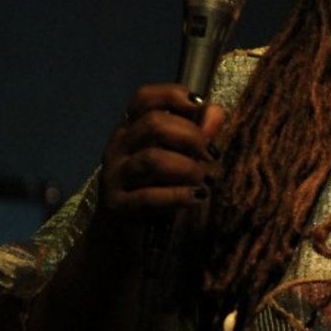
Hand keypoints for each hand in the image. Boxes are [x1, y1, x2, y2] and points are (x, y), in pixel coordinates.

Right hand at [97, 84, 224, 229]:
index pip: (144, 98)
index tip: (200, 104)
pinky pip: (149, 196)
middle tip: (211, 155)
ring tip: (203, 179)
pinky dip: (179, 195)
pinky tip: (196, 197)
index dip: (172, 94)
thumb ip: (196, 134)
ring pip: (152, 159)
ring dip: (187, 168)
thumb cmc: (154, 188)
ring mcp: (114, 176)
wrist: (120, 236)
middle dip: (191, 136)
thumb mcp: (175, 158)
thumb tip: (216, 111)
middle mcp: (118, 147)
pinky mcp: (118, 206)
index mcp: (130, 129)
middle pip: (153, 124)